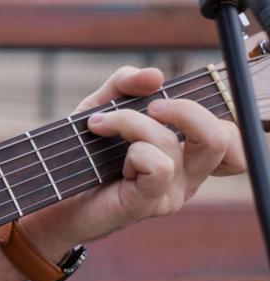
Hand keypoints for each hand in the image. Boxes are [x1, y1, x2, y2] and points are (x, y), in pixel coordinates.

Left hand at [27, 65, 244, 253]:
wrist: (50, 202)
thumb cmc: (81, 156)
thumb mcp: (100, 108)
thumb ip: (125, 85)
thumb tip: (155, 75)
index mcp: (187, 152)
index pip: (230, 133)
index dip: (210, 110)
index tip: (164, 101)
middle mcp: (188, 174)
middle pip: (222, 137)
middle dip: (185, 109)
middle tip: (149, 107)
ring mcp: (172, 192)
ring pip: (175, 144)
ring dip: (132, 123)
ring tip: (98, 125)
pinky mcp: (150, 204)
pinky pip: (159, 166)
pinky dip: (133, 150)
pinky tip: (110, 159)